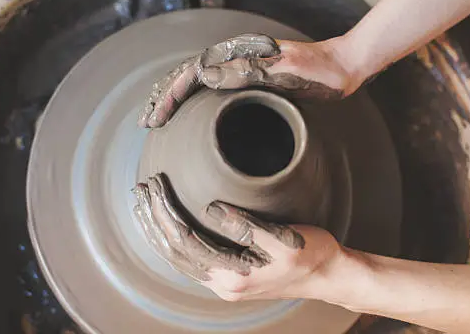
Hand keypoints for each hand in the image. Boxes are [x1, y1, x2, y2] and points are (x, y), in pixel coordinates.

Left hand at [133, 173, 341, 300]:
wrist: (329, 275)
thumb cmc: (311, 254)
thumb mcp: (283, 236)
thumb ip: (245, 225)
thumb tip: (210, 208)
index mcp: (233, 274)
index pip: (184, 240)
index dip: (165, 211)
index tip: (155, 185)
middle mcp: (223, 284)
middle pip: (174, 251)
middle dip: (154, 219)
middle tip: (140, 190)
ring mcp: (225, 282)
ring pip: (178, 257)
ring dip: (159, 231)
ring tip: (143, 207)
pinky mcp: (230, 276)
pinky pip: (190, 259)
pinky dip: (173, 240)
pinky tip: (167, 227)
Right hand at [138, 34, 363, 127]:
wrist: (343, 67)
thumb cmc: (320, 72)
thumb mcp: (287, 72)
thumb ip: (248, 72)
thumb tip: (205, 77)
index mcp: (238, 54)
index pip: (192, 73)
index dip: (170, 96)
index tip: (155, 119)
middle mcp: (235, 58)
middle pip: (187, 76)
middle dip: (164, 98)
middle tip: (145, 122)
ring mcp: (241, 68)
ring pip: (197, 81)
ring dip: (174, 98)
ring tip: (156, 117)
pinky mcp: (249, 79)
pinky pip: (212, 88)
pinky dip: (194, 100)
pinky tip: (189, 113)